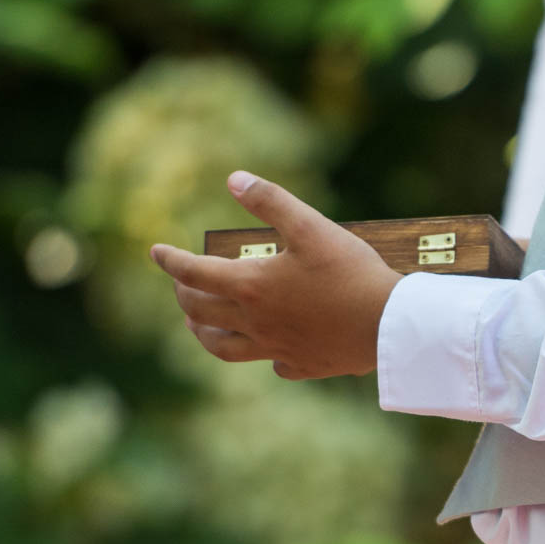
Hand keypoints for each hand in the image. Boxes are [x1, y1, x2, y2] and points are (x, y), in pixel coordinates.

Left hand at [148, 171, 403, 379]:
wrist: (389, 324)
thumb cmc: (350, 272)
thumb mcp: (310, 226)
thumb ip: (270, 200)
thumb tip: (233, 178)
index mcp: (251, 286)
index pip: (194, 273)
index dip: (170, 260)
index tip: (155, 252)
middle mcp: (255, 322)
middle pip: (200, 313)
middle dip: (183, 295)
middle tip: (181, 284)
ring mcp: (276, 348)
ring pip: (223, 348)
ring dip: (203, 333)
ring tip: (197, 325)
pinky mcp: (302, 365)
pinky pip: (273, 365)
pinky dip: (264, 356)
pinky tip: (269, 351)